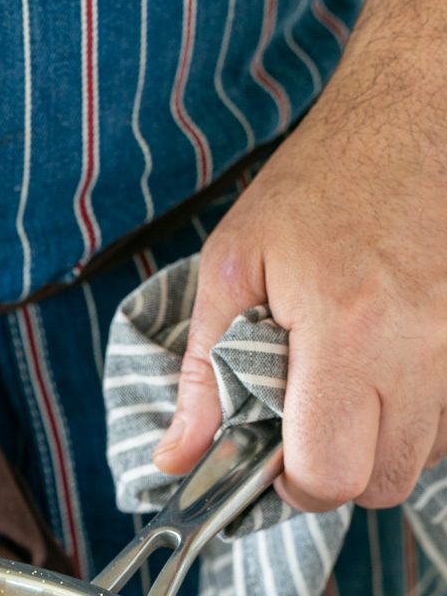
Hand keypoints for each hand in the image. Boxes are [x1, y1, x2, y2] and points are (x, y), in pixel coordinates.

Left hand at [155, 0, 446, 511]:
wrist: (420, 111)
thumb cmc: (321, 183)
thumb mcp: (234, 267)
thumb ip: (202, 374)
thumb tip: (174, 459)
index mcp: (347, 331)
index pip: (329, 474)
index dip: (293, 484)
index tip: (274, 457)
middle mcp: (420, 348)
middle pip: (383, 483)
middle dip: (336, 474)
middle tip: (306, 428)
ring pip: (426, 461)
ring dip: (380, 448)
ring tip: (347, 392)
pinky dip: (420, 420)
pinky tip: (388, 376)